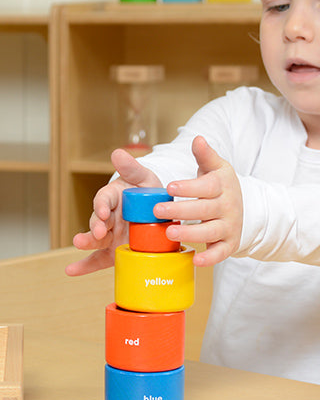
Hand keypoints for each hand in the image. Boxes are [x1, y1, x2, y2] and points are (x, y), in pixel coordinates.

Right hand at [65, 149, 161, 275]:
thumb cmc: (149, 194)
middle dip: (95, 226)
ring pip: (95, 240)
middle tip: (97, 231)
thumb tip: (117, 152)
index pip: (103, 200)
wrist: (160, 216)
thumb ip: (131, 168)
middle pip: (97, 221)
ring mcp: (109, 235)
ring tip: (79, 244)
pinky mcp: (112, 251)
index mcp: (113, 198)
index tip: (103, 211)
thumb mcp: (144, 179)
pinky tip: (71, 270)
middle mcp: (107, 217)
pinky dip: (84, 266)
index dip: (102, 205)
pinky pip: (97, 260)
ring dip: (86, 242)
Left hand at [151, 136, 241, 266]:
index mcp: (222, 185)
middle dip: (181, 210)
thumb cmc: (218, 186)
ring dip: (191, 233)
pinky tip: (195, 260)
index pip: (207, 186)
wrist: (241, 208)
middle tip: (158, 210)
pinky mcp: (229, 243)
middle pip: (205, 208)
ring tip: (170, 233)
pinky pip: (221, 252)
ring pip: (211, 230)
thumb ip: (204, 155)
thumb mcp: (214, 168)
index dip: (189, 187)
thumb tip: (197, 139)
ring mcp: (229, 225)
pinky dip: (210, 258)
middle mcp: (227, 206)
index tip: (170, 186)